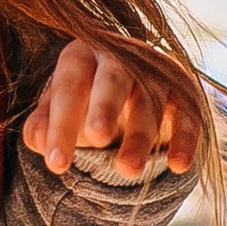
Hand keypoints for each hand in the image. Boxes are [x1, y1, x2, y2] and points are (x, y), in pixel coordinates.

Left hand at [22, 38, 197, 184]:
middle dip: (105, 107)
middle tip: (96, 137)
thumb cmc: (83, 100)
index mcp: (83, 55)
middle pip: (113, 80)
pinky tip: (178, 164)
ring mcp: (156, 70)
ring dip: (140, 136)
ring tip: (128, 170)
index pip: (70, 86)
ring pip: (151, 100)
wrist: (127, 84)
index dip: (62, 124)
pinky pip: (188, 112)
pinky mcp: (184, 89)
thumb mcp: (57, 108)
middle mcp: (121, 56)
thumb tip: (38, 141)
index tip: (57, 164)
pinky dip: (186, 137)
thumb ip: (42, 125)